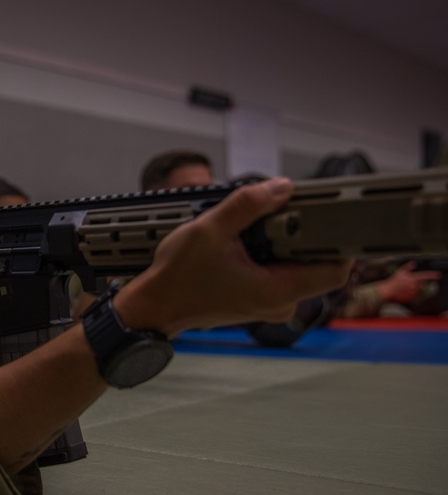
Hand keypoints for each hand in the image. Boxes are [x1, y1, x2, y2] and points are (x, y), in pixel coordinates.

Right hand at [114, 177, 352, 336]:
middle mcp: (278, 303)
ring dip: (285, 246)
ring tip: (258, 229)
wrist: (153, 307)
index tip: (331, 219)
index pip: (336, 270)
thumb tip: (280, 187)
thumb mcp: (209, 230)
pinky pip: (279, 276)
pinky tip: (248, 243)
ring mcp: (268, 305)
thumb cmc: (177, 279)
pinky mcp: (256, 302)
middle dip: (306, 237)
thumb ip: (247, 204)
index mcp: (276, 291)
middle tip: (284, 216)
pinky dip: (271, 256)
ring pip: (296, 269)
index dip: (340, 241)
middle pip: (317, 265)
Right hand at [375, 261, 440, 303]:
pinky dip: (408, 294)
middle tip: (405, 283)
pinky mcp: (410, 298)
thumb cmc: (392, 281)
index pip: (425, 276)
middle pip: (419, 284)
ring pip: (415, 290)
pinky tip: (402, 292)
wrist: (386, 291)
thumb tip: (413, 263)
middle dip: (414, 283)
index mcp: (413, 278)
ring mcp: (413, 292)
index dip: (432, 275)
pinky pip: (412, 295)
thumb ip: (408, 267)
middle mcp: (414, 285)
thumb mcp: (399, 272)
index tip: (438, 275)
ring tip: (402, 288)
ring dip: (410, 289)